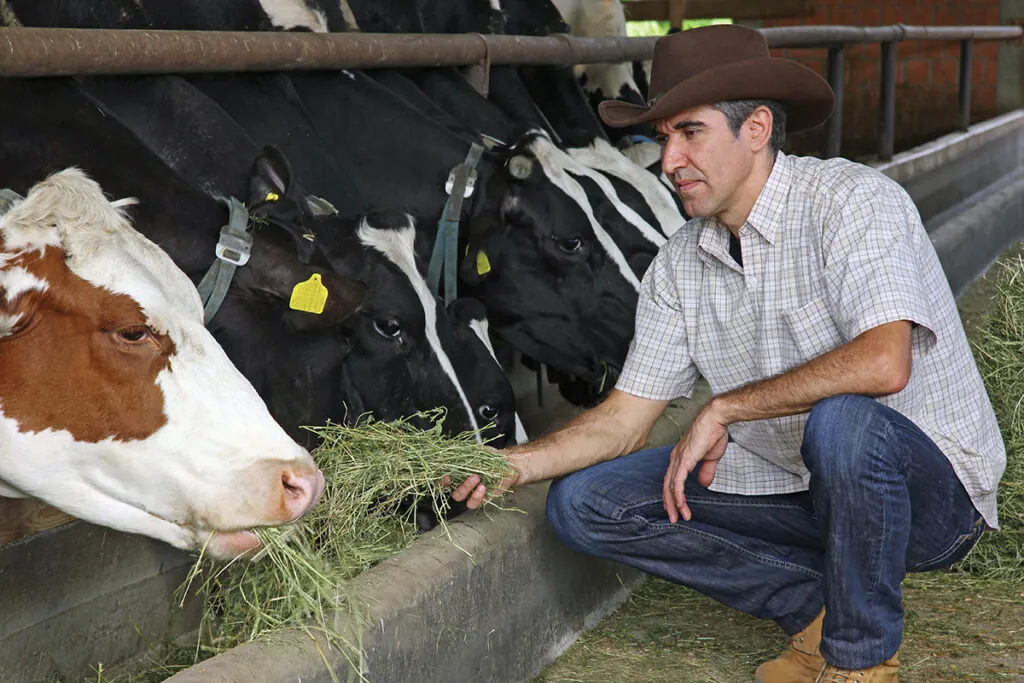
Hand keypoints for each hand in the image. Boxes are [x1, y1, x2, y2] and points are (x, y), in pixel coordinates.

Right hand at [448, 451, 525, 509]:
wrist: (511, 464)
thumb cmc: (494, 458)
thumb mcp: (479, 451)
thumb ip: (465, 452)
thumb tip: (453, 450)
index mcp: (459, 474)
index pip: (444, 480)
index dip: (442, 480)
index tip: (446, 475)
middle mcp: (463, 484)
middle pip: (450, 489)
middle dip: (454, 483)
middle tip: (466, 474)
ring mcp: (472, 492)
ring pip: (460, 498)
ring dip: (466, 488)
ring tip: (476, 478)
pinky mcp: (483, 499)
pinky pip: (475, 503)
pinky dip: (477, 496)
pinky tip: (482, 488)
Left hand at [663, 402, 728, 523]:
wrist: (716, 419)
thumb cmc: (713, 433)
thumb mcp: (710, 458)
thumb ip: (706, 472)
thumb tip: (703, 484)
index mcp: (680, 458)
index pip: (671, 480)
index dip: (672, 495)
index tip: (676, 508)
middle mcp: (675, 459)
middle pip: (667, 486)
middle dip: (669, 504)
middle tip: (673, 518)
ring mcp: (678, 459)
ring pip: (670, 487)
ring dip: (674, 504)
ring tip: (678, 517)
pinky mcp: (684, 460)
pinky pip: (677, 482)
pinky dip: (678, 495)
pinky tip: (681, 505)